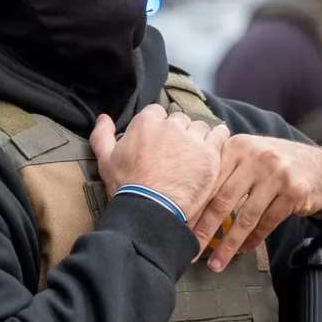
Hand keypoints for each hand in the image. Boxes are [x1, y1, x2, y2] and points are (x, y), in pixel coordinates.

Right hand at [91, 105, 230, 234]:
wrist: (152, 209)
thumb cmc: (127, 186)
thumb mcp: (106, 160)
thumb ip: (102, 135)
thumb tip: (103, 118)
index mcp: (146, 123)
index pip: (157, 112)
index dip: (159, 126)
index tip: (159, 140)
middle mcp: (171, 126)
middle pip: (179, 119)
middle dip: (178, 132)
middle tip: (177, 151)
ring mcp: (192, 139)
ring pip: (199, 127)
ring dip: (198, 136)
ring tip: (195, 153)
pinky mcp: (209, 154)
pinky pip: (219, 135)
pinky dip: (219, 136)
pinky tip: (217, 141)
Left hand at [189, 136, 321, 271]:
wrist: (320, 167)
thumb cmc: (275, 166)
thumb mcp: (248, 156)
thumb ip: (224, 169)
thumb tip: (191, 202)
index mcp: (237, 147)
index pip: (209, 182)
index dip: (194, 208)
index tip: (180, 228)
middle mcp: (256, 157)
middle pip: (223, 201)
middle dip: (206, 230)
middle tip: (192, 250)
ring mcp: (277, 174)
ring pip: (245, 216)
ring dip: (229, 244)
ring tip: (218, 262)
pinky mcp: (294, 192)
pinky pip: (267, 222)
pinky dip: (253, 239)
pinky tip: (243, 250)